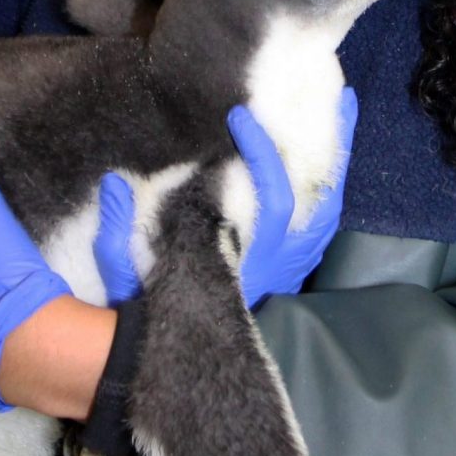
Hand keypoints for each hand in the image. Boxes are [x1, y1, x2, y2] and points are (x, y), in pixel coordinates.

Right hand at [91, 88, 357, 309]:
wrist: (192, 360)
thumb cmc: (159, 316)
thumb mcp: (130, 283)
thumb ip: (118, 238)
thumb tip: (115, 182)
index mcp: (246, 257)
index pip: (273, 200)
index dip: (262, 155)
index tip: (239, 117)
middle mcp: (280, 258)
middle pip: (312, 192)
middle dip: (304, 142)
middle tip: (285, 95)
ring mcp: (295, 260)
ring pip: (329, 198)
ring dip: (336, 149)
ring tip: (341, 99)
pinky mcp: (297, 259)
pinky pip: (327, 209)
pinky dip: (334, 173)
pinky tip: (338, 137)